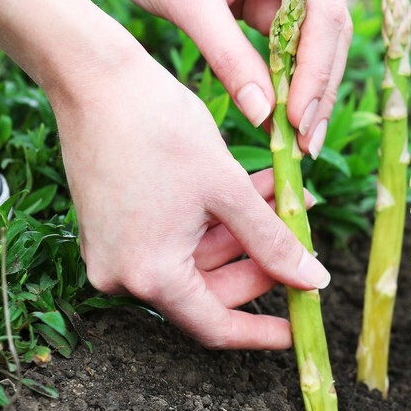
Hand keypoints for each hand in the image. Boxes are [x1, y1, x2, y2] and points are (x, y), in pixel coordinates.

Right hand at [55, 46, 330, 349]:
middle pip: (211, 289)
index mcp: (149, 275)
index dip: (262, 333)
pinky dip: (219, 218)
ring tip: (291, 196)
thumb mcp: (228, 190)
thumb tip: (315, 282)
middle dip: (264, 262)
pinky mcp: (116, 224)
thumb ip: (273, 242)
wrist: (95, 77)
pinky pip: (180, 236)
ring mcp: (116, 249)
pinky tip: (258, 187)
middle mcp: (124, 273)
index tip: (301, 330)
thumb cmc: (160, 128)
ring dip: (248, 231)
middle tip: (306, 235)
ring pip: (201, 256)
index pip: (215, 326)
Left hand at [84, 0, 350, 157]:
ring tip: (298, 139)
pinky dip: (290, 74)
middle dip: (319, 86)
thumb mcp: (186, 2)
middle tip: (307, 142)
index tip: (298, 119)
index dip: (316, 69)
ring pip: (320, 37)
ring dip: (309, 86)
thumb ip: (229, 58)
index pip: (321, 9)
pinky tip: (283, 115)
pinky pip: (296, 38)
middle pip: (331, 26)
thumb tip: (265, 116)